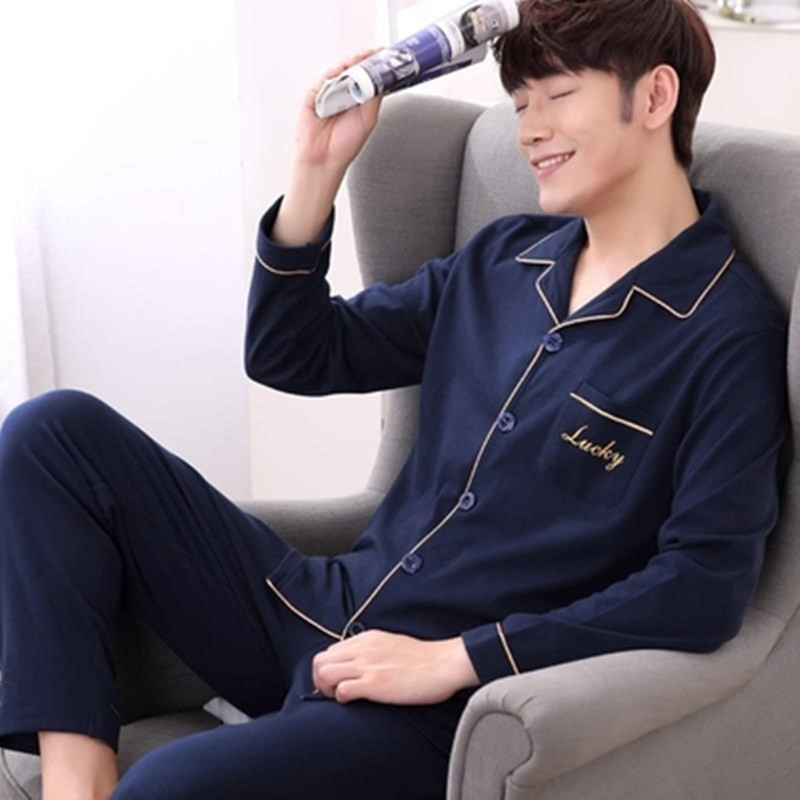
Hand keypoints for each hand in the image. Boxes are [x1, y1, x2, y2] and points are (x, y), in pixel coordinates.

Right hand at [271, 51, 382, 247]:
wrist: (326, 159)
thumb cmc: (344, 144)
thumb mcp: (369, 118)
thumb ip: (374, 97)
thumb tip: (382, 78)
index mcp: (356, 98)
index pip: (365, 74)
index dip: (374, 64)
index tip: (383, 54)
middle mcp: (342, 93)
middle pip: (352, 68)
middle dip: (364, 59)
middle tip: (375, 52)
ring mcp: (326, 92)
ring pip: (338, 69)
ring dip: (350, 62)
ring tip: (362, 59)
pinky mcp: (312, 94)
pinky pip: (322, 78)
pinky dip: (332, 72)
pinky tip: (342, 70)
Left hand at [312, 630, 478, 705]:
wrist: (443, 664)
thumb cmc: (423, 659)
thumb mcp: (391, 644)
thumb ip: (372, 650)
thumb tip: (360, 662)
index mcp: (367, 639)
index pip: (330, 651)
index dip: (329, 669)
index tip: (338, 682)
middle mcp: (362, 648)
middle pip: (320, 661)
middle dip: (320, 680)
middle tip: (334, 692)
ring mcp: (367, 665)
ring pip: (324, 673)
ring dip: (326, 690)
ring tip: (340, 698)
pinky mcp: (375, 683)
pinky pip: (341, 691)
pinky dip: (341, 699)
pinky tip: (356, 701)